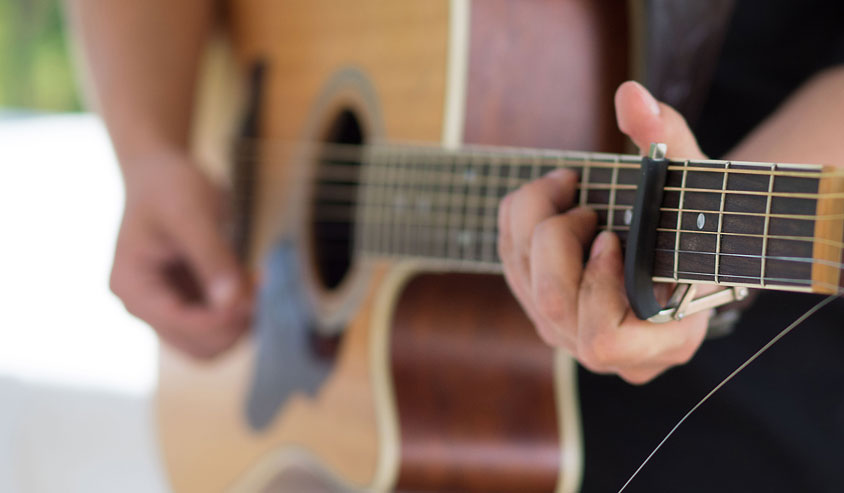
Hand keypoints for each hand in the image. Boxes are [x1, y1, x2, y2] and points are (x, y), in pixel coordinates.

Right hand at [110, 152, 251, 358]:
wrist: (162, 173)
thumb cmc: (170, 186)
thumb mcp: (192, 214)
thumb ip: (212, 258)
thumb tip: (233, 302)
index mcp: (133, 287)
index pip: (181, 325)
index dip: (222, 318)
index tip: (254, 294)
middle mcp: (144, 307)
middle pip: (198, 347)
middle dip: (234, 324)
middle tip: (258, 287)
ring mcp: (165, 308)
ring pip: (212, 344)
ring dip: (240, 323)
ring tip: (256, 282)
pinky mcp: (186, 303)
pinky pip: (218, 326)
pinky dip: (240, 313)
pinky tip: (252, 281)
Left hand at [498, 81, 710, 383]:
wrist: (684, 237)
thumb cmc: (694, 215)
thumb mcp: (692, 176)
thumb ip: (666, 138)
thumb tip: (630, 95)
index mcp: (664, 339)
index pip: (604, 339)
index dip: (595, 286)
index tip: (613, 237)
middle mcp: (613, 351)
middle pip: (551, 305)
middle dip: (556, 240)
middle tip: (586, 204)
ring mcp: (574, 335)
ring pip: (524, 285)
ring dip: (533, 222)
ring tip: (569, 189)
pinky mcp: (546, 310)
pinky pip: (511, 268)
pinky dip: (518, 221)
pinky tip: (550, 196)